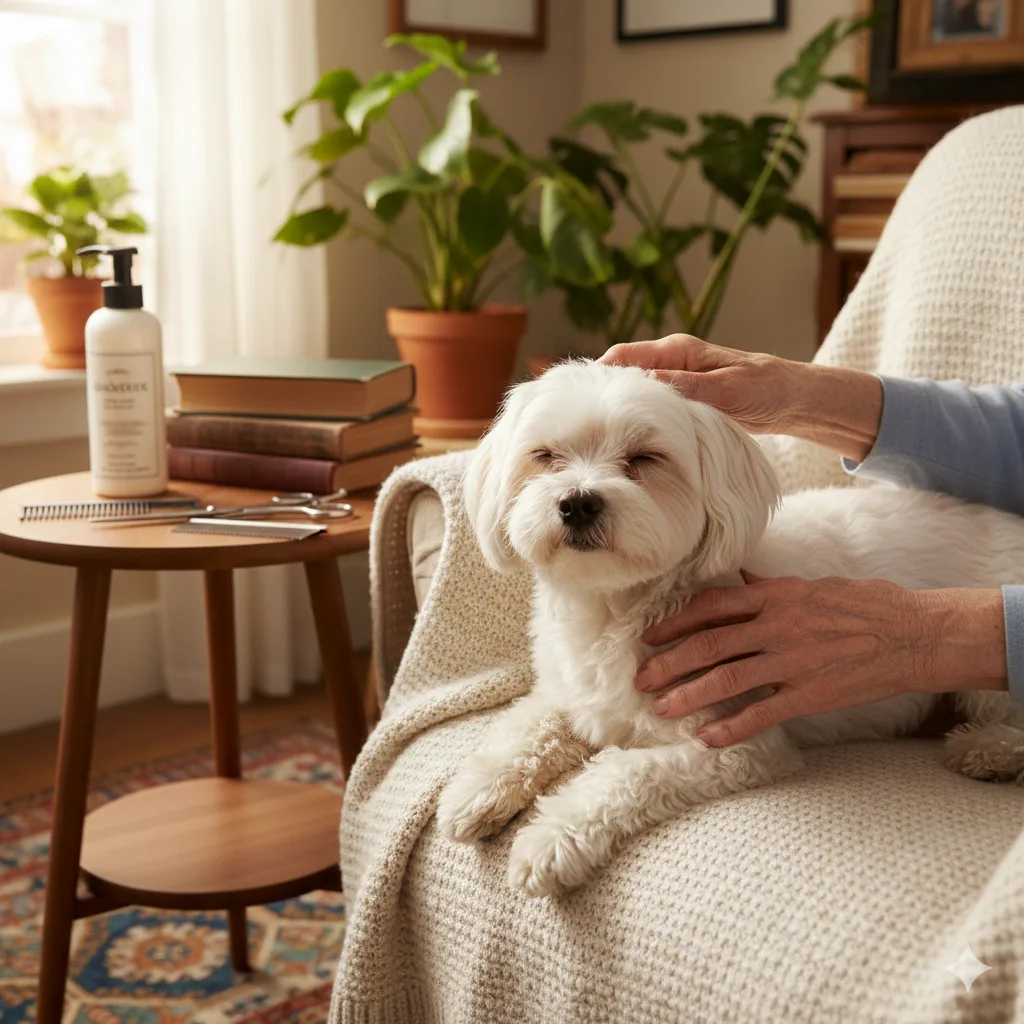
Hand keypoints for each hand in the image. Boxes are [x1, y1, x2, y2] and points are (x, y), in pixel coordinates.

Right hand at [600, 334, 883, 461]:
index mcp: (677, 351)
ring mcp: (673, 379)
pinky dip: (632, 418)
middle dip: (598, 394)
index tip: (577, 398)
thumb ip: (687, 388)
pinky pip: (646, 405)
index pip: (623, 357)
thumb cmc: (764, 389)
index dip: (597, 376)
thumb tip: (648, 387)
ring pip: (631, 392)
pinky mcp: (679, 398)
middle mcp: (670, 361)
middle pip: (620, 373)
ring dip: (615, 409)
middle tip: (576, 420)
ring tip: (592, 431)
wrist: (791, 399)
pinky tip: (621, 436)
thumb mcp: (727, 391)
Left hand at [634, 573, 1006, 746]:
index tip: (650, 636)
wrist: (916, 635)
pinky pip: (761, 713)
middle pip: (709, 644)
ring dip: (688, 695)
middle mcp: (778, 625)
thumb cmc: (867, 604)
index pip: (713, 606)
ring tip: (660, 708)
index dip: (676, 622)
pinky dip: (731, 727)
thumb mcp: (814, 585)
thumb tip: (743, 577)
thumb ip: (773, 587)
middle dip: (669, 662)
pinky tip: (706, 738)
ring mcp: (793, 661)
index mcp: (777, 595)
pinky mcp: (811, 694)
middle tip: (641, 679)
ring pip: (726, 679)